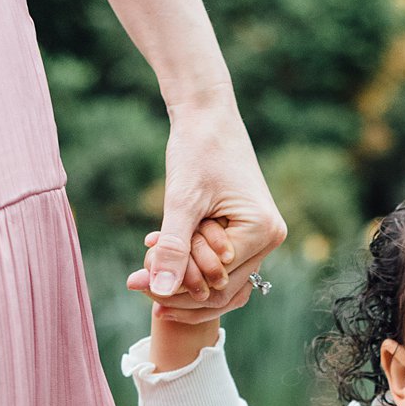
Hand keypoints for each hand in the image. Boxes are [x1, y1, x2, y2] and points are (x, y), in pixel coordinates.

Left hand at [130, 86, 285, 314]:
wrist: (208, 113)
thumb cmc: (197, 150)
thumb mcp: (180, 202)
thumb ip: (174, 249)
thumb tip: (160, 292)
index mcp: (262, 232)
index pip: (217, 284)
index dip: (176, 289)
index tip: (134, 280)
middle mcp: (270, 238)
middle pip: (221, 289)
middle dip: (178, 289)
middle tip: (134, 282)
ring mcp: (262, 235)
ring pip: (220, 280)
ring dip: (182, 278)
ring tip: (141, 273)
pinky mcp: (248, 230)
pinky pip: (220, 262)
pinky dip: (190, 263)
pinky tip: (158, 257)